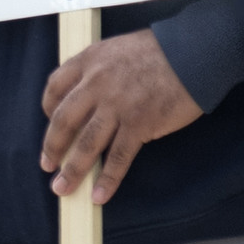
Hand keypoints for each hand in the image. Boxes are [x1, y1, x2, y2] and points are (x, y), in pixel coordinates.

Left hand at [40, 27, 202, 206]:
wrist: (196, 52)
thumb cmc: (162, 49)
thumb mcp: (119, 48)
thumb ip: (100, 68)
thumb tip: (88, 96)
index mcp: (90, 60)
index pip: (55, 86)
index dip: (47, 108)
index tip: (49, 122)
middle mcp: (97, 83)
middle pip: (63, 120)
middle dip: (52, 146)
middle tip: (47, 165)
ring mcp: (117, 105)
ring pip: (86, 144)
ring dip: (72, 170)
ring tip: (62, 188)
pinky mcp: (139, 124)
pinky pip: (117, 157)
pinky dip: (107, 179)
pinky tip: (99, 195)